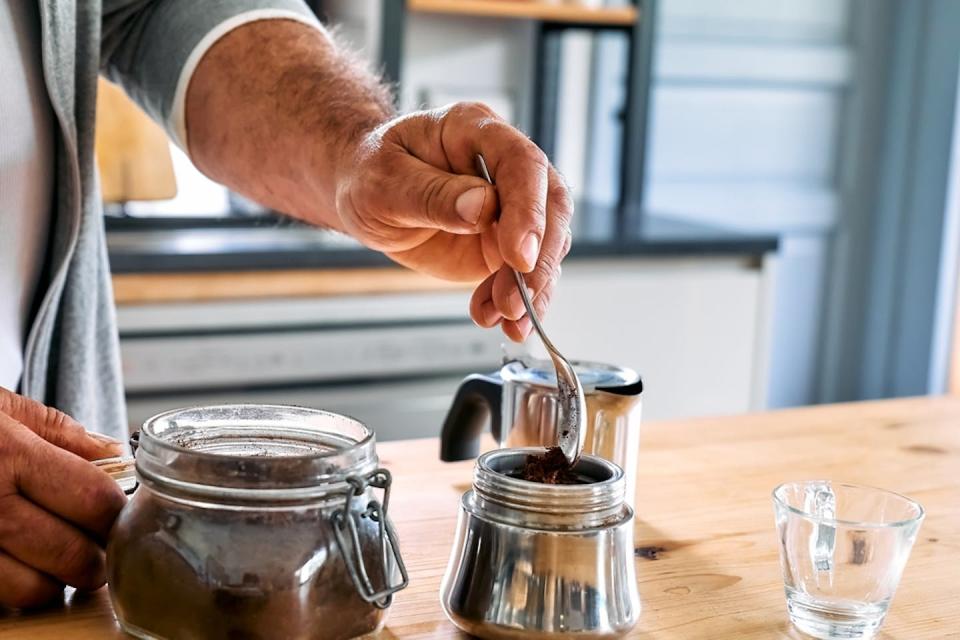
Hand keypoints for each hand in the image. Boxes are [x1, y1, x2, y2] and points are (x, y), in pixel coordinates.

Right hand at [0, 388, 125, 608]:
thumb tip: (113, 456)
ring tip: (51, 556)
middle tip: (95, 543)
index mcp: (7, 454)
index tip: (117, 511)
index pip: (93, 500)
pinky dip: (12, 589)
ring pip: (33, 590)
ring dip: (53, 580)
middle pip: (71, 554)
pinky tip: (13, 562)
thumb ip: (59, 433)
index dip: (115, 512)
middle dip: (95, 555)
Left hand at [335, 102, 573, 341]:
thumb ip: (432, 194)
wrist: (361, 195)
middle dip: (538, 259)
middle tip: (516, 299)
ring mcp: (507, 206)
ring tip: (507, 319)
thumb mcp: (384, 181)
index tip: (518, 256)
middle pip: (549, 206)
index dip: (529, 210)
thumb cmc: (368, 173)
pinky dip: (515, 301)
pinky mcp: (502, 242)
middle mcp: (501, 166)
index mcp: (475, 130)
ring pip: (544, 246)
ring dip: (530, 289)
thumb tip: (482, 207)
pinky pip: (522, 274)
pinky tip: (493, 316)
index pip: (522, 164)